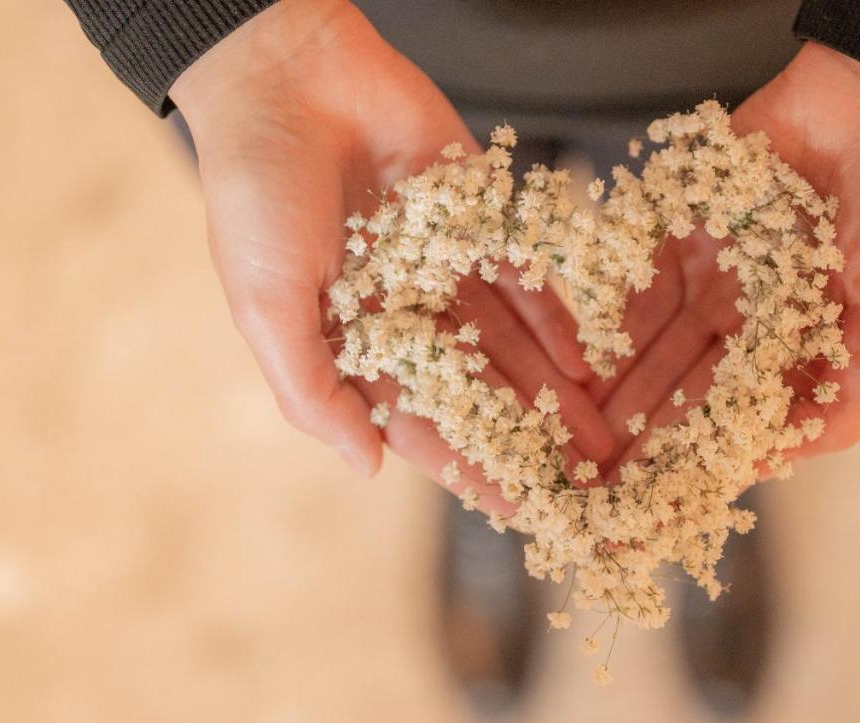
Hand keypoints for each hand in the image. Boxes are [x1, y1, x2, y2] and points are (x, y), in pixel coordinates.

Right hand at [171, 0, 611, 510]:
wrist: (286, 76)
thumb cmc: (256, 194)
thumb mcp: (266, 304)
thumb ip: (312, 389)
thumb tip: (366, 468)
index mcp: (351, 342)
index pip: (420, 422)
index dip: (469, 467)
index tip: (519, 509)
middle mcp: (404, 312)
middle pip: (478, 390)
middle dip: (527, 437)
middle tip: (582, 484)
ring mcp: (444, 265)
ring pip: (509, 342)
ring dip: (552, 389)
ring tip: (602, 435)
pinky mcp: (477, 216)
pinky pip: (522, 274)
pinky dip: (553, 315)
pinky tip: (587, 357)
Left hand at [595, 43, 859, 471]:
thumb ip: (842, 404)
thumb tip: (773, 465)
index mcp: (801, 348)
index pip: (742, 416)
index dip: (700, 458)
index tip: (655, 502)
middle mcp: (754, 318)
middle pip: (690, 386)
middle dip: (646, 432)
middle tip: (596, 478)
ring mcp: (718, 271)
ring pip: (659, 341)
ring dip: (623, 386)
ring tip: (581, 430)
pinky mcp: (687, 223)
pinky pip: (644, 277)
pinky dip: (620, 317)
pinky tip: (590, 358)